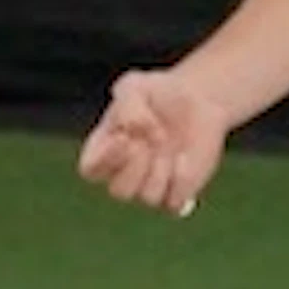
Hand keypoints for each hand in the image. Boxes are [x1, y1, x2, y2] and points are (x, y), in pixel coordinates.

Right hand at [78, 68, 226, 219]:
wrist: (197, 99)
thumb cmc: (158, 92)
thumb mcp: (134, 85)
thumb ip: (126, 103)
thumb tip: (134, 129)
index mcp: (105, 148)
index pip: (90, 170)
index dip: (105, 159)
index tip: (125, 137)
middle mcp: (124, 172)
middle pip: (119, 192)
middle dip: (137, 166)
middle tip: (152, 139)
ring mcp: (150, 185)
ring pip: (148, 197)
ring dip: (160, 169)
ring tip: (168, 144)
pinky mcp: (176, 193)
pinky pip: (174, 202)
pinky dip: (180, 180)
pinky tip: (184, 158)